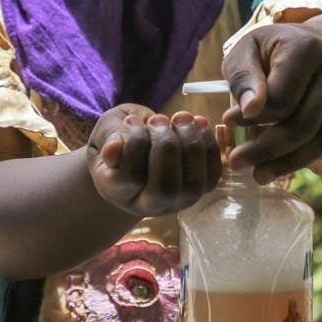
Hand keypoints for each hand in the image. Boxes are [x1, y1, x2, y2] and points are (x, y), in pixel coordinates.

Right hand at [87, 104, 220, 217]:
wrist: (139, 149)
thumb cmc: (120, 138)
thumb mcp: (107, 131)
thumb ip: (109, 137)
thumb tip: (113, 149)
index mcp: (116, 192)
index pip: (129, 179)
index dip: (135, 145)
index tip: (132, 121)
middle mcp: (147, 205)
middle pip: (165, 188)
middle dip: (166, 145)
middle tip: (158, 118)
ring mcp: (177, 201)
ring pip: (193, 185)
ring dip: (190, 142)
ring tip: (179, 117)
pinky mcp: (200, 189)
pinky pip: (213, 174)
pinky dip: (209, 144)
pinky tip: (197, 123)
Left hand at [222, 15, 321, 183]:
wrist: (314, 46)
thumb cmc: (271, 52)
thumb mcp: (246, 53)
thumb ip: (242, 78)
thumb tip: (248, 110)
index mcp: (306, 47)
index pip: (281, 99)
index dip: (251, 119)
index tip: (227, 126)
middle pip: (303, 126)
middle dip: (266, 150)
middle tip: (237, 163)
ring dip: (288, 164)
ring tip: (259, 174)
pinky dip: (312, 158)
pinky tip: (287, 161)